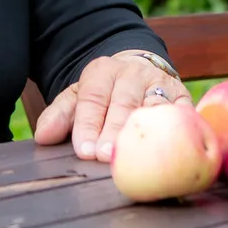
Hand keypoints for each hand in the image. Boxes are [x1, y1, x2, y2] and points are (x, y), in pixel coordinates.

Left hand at [31, 52, 191, 161]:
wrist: (140, 71)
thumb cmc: (104, 94)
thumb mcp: (77, 97)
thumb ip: (59, 116)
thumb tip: (43, 137)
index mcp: (102, 71)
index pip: (92, 98)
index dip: (88, 125)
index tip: (85, 151)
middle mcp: (133, 74)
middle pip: (123, 103)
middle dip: (114, 131)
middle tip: (107, 157)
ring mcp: (161, 84)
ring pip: (154, 109)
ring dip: (146, 132)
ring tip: (138, 156)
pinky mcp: (184, 97)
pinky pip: (183, 115)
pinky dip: (181, 130)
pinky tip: (175, 149)